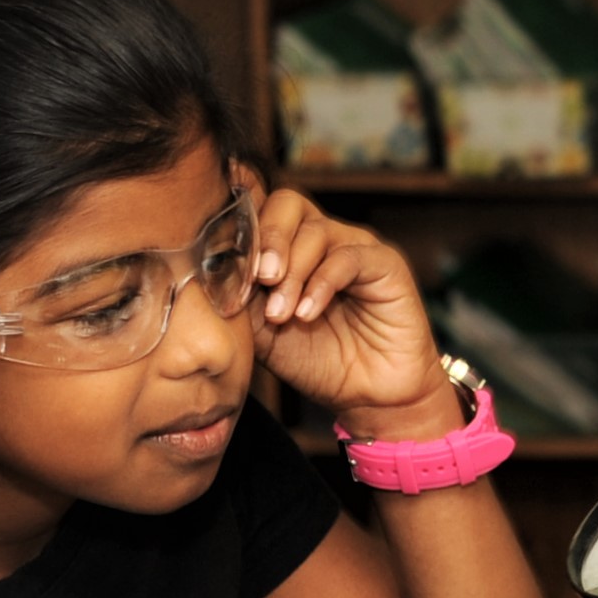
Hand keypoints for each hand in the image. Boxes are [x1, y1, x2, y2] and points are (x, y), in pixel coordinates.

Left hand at [246, 189, 457, 437]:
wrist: (368, 394)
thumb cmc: (316, 361)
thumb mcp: (262, 331)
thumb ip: (242, 297)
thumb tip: (212, 271)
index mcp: (289, 247)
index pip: (261, 210)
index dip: (239, 229)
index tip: (222, 267)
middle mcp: (321, 238)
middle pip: (288, 203)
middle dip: (266, 239)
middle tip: (258, 280)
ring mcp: (353, 246)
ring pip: (315, 230)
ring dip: (291, 273)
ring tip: (282, 315)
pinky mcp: (384, 262)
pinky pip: (348, 257)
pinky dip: (320, 285)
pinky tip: (307, 314)